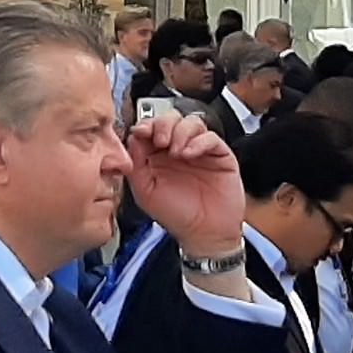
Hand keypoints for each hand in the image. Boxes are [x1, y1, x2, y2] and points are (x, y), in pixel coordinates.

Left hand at [122, 111, 246, 259]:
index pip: (151, 128)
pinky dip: (199, 142)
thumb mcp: (145, 192)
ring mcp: (200, 151)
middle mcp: (179, 149)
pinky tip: (191, 154)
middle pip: (171, 119)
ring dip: (181, 132)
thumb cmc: (176, 215)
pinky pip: (211, 138)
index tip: (141, 131)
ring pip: (192, 122)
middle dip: (163, 125)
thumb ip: (136, 164)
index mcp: (158, 155)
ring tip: (177, 152)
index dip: (146, 125)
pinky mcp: (220, 156)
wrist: (204, 234)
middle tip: (160, 141)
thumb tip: (132, 138)